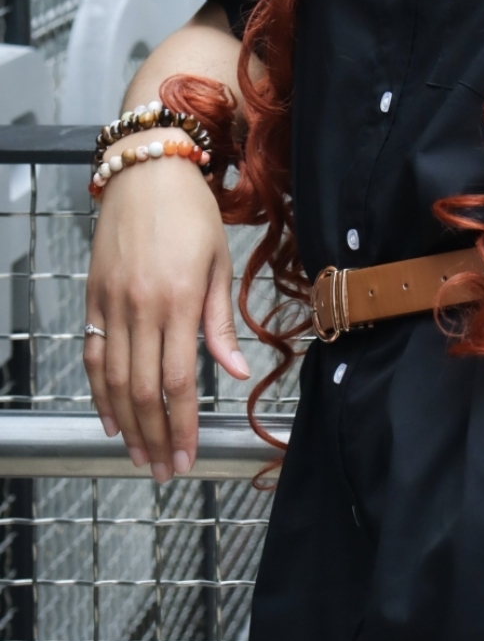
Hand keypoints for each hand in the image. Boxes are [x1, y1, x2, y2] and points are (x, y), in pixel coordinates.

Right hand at [83, 137, 249, 482]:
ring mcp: (112, 303)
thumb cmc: (191, 212)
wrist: (147, 169)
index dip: (182, 425)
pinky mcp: (93, 297)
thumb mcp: (217, 262)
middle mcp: (141, 307)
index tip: (187, 457)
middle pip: (144, 389)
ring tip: (138, 454)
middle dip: (155, 435)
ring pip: (114, 380)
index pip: (179, 380)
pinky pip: (93, 354)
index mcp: (179, 300)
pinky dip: (99, 391)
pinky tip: (110, 415)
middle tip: (163, 470)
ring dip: (126, 423)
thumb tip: (234, 372)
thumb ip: (220, 322)